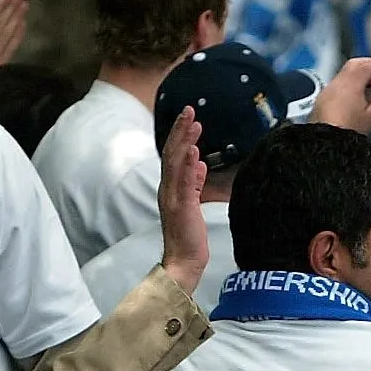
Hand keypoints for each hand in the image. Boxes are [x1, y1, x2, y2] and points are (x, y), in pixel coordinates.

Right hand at [157, 106, 210, 295]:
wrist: (184, 261)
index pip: (173, 156)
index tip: (190, 117)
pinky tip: (194, 151)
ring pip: (176, 164)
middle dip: (180, 130)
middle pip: (171, 154)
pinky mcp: (182, 208)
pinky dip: (188, 166)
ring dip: (184, 141)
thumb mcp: (194, 203)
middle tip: (189, 110)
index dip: (180, 135)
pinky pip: (184, 183)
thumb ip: (195, 183)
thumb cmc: (189, 236)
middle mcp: (168, 189)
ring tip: (193, 123)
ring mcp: (173, 198)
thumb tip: (201, 165)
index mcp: (171, 188)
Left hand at [310, 57, 370, 134]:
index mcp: (352, 83)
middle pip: (356, 63)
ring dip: (358, 75)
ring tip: (369, 88)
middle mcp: (338, 82)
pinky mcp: (322, 98)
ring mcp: (328, 89)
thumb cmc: (346, 132)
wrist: (325, 144)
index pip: (370, 66)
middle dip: (370, 66)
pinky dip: (348, 84)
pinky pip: (337, 83)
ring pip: (345, 71)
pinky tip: (354, 98)